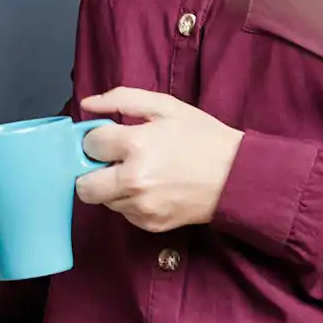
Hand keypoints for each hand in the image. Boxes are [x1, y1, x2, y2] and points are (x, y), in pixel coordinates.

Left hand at [76, 87, 240, 232]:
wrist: (239, 177)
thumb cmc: (203, 138)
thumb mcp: (165, 106)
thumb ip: (121, 99)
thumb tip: (86, 104)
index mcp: (135, 145)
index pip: (88, 145)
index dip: (98, 139)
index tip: (111, 139)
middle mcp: (133, 180)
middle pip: (83, 184)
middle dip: (92, 171)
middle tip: (113, 161)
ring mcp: (141, 206)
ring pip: (103, 200)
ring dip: (111, 187)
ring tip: (140, 172)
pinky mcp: (150, 223)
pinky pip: (123, 213)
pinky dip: (129, 201)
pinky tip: (152, 188)